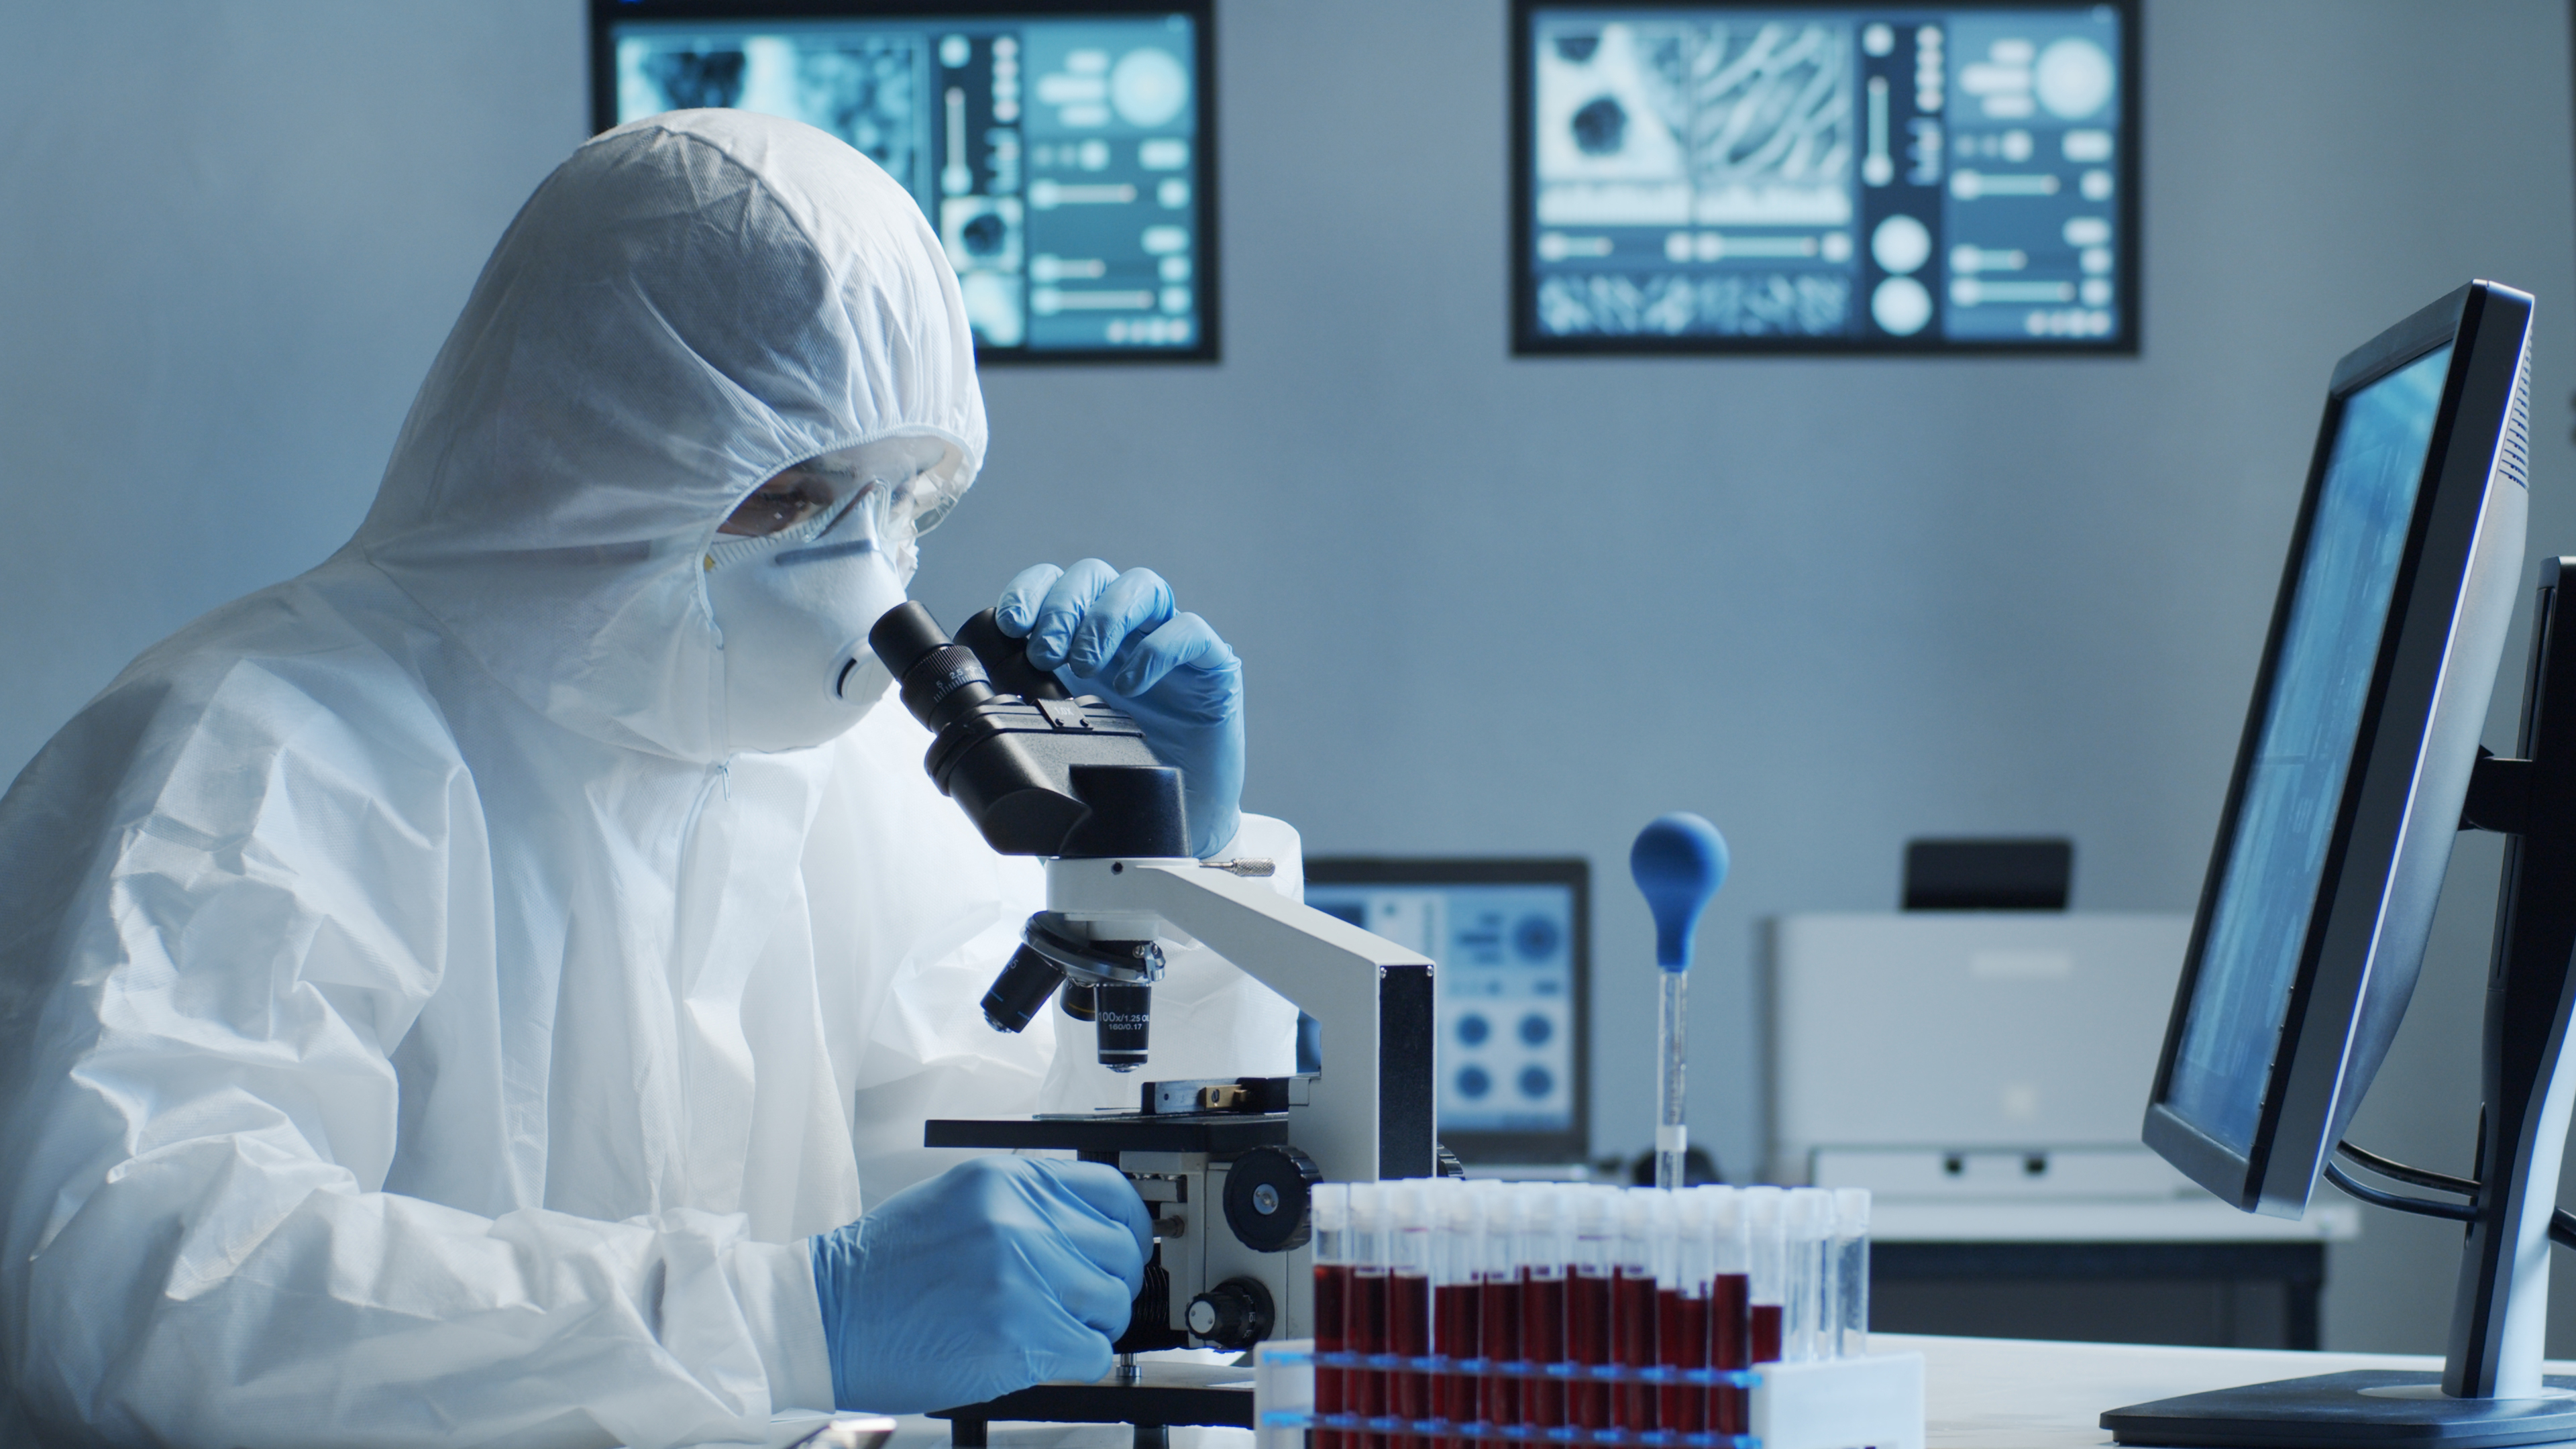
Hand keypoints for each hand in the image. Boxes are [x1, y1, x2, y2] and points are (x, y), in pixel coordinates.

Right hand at [810, 1156, 1151, 1412]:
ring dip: (1089, 1326)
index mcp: (1005, 1181)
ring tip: (1047, 1331)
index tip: (1127, 1247)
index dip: (1129, 1227)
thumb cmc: (879, 1272)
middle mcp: (1018, 1218)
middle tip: (1079, 1304)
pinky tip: (1038, 1356)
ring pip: (1111, 1305)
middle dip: (1108, 1285)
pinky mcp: (1019, 1331)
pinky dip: (1075, 1362)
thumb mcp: (956, 1204)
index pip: (1111, 1191)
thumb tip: (1084, 1234)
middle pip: (1119, 1252)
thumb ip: (1022, 1209)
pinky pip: (1092, 1353)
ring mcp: (1021, 1273)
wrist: (825, 1318)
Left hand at [995, 560, 1243, 856]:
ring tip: (1085, 664)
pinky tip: (1130, 684)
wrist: (1180, 820)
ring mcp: (1169, 645)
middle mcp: (1127, 632)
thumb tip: (967, 706)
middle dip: (1063, 605)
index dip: (1031, 591)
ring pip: (1143, 588)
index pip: (1055, 586)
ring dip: (1105, 617)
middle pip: (1095, 576)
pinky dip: (1157, 650)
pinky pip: (1190, 633)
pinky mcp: (1212, 667)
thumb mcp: (1059, 738)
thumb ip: (1023, 712)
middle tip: (1046, 652)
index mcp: (1083, 639)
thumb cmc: (1118, 775)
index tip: (1010, 624)